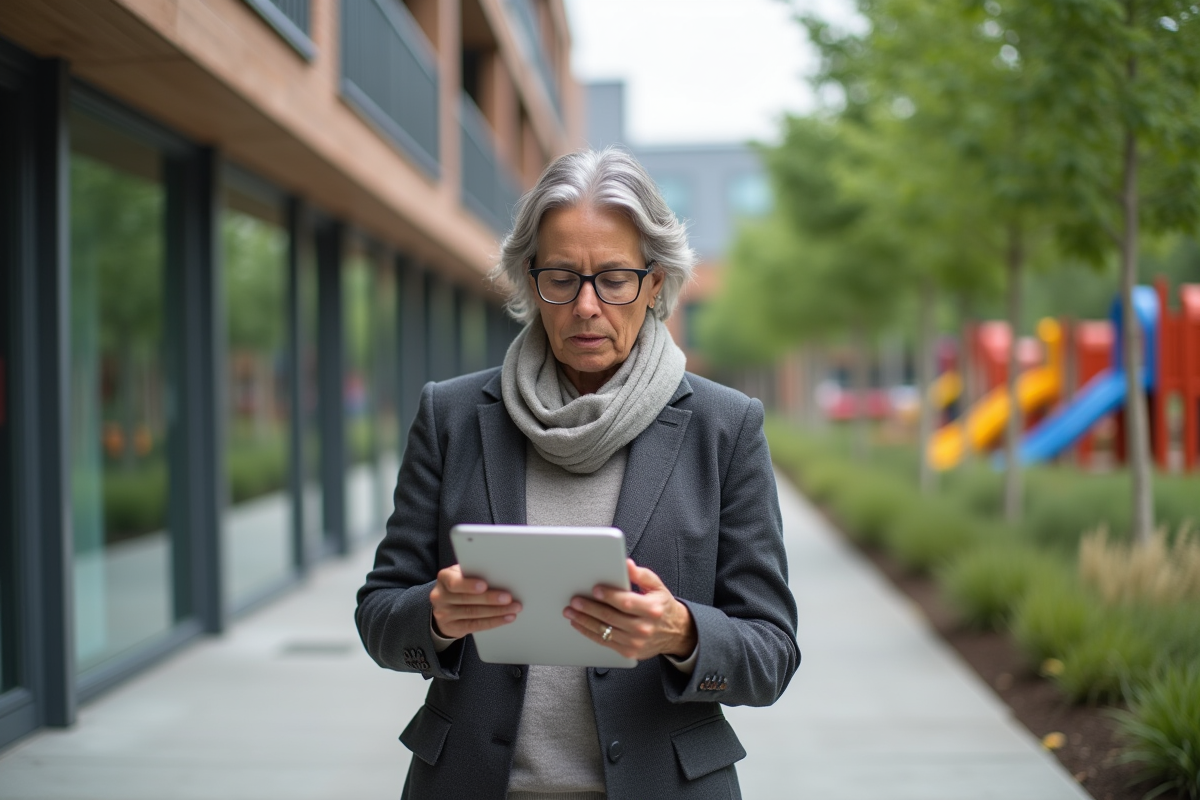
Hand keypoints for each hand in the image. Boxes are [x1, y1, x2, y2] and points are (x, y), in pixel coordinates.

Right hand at [430, 564, 521, 639]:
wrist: (444, 606)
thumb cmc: (459, 584)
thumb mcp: (461, 574)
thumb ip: (474, 572)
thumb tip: (499, 572)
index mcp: (444, 578)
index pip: (454, 582)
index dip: (469, 585)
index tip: (484, 585)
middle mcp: (441, 596)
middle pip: (467, 599)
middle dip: (490, 599)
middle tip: (508, 598)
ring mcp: (445, 614)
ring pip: (473, 613)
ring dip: (497, 611)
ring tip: (513, 608)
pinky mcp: (453, 627)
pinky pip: (475, 625)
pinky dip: (493, 622)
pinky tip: (506, 618)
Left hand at [563, 559, 696, 660]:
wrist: (674, 633)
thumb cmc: (661, 606)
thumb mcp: (657, 587)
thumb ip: (641, 575)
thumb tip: (626, 564)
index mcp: (652, 609)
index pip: (626, 602)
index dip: (609, 596)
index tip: (595, 589)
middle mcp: (644, 627)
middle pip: (611, 617)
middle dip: (590, 608)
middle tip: (575, 601)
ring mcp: (635, 642)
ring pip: (604, 631)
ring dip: (584, 621)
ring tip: (571, 612)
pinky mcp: (628, 652)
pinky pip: (604, 642)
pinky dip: (589, 633)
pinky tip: (579, 624)